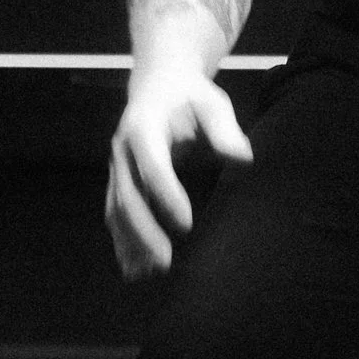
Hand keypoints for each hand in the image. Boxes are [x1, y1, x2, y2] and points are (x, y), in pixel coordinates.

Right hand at [103, 62, 251, 278]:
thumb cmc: (190, 95)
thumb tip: (243, 158)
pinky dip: (123, 242)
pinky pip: (115, 214)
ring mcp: (116, 166)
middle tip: (165, 261)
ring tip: (148, 274)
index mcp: (144, 126)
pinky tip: (134, 269)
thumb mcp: (211, 102)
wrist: (158, 84)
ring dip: (130, 243)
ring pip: (116, 210)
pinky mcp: (118, 180)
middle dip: (143, 231)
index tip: (186, 224)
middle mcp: (122, 148)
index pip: (152, 165)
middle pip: (127, 195)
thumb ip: (224, 129)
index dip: (166, 195)